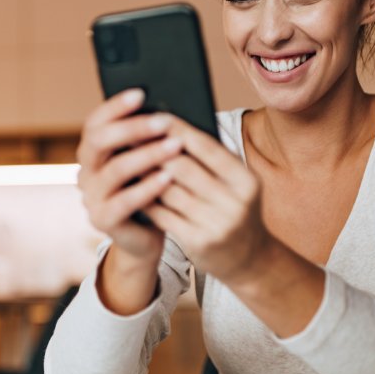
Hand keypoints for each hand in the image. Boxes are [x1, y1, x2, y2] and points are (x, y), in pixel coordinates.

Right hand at [76, 89, 180, 263]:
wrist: (146, 236)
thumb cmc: (151, 191)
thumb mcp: (148, 161)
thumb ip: (148, 140)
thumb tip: (169, 107)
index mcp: (92, 152)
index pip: (95, 122)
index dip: (115, 106)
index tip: (141, 93)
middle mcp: (86, 172)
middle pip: (99, 141)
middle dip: (132, 128)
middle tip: (164, 121)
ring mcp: (91, 198)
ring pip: (115, 170)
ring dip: (147, 155)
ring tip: (175, 146)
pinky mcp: (102, 221)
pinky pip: (124, 201)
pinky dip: (147, 187)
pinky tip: (168, 177)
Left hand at [144, 117, 271, 284]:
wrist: (248, 258)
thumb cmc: (233, 208)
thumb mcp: (235, 184)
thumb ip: (211, 160)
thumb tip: (171, 127)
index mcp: (246, 180)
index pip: (207, 148)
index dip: (179, 130)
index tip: (155, 116)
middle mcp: (235, 203)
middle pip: (184, 168)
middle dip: (154, 150)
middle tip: (130, 134)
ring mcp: (217, 225)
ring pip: (168, 191)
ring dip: (145, 173)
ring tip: (126, 158)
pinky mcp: (198, 242)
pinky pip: (163, 215)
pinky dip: (146, 198)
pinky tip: (132, 187)